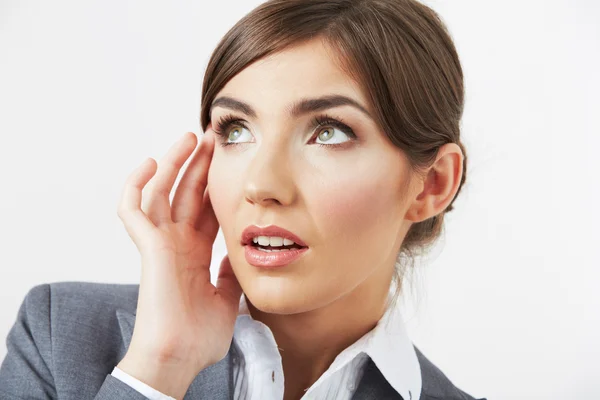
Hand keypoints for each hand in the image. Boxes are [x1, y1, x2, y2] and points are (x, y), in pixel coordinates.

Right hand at [115, 129, 241, 398]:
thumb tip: (238, 255)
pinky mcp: (147, 247)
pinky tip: (151, 164)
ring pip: (161, 191)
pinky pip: (132, 209)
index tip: (230, 161)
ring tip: (190, 137)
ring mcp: (160, 243)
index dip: (216, 184)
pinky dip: (136, 184)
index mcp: (195, 252)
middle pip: (187, 192)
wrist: (180, 358)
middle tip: (213, 138)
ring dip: (174, 163)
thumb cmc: (199, 337)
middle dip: (200, 164)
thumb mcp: (228, 297)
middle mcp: (177, 243)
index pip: (206, 208)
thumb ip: (230, 273)